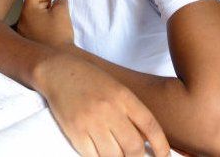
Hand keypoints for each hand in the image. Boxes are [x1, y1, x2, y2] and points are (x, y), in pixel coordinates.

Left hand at [17, 0, 74, 47]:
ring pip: (32, 17)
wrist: (56, 58)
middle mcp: (21, 22)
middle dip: (45, 3)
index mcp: (27, 12)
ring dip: (43, 14)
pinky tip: (52, 29)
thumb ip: (60, 0)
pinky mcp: (28, 42)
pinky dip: (41, 25)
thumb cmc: (58, 33)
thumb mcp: (62, 11)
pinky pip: (33, 28)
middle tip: (57, 7)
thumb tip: (57, 0)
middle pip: (31, 5)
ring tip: (56, 18)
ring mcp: (23, 34)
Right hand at [37, 53, 169, 156]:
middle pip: (133, 146)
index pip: (150, 126)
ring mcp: (90, 121)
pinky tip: (101, 153)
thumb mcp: (117, 89)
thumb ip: (131, 111)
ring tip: (117, 154)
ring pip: (113, 155)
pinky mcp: (74, 131)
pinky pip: (92, 156)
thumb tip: (147, 141)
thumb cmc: (90, 80)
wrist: (58, 70)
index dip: (161, 146)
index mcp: (123, 96)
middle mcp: (109, 109)